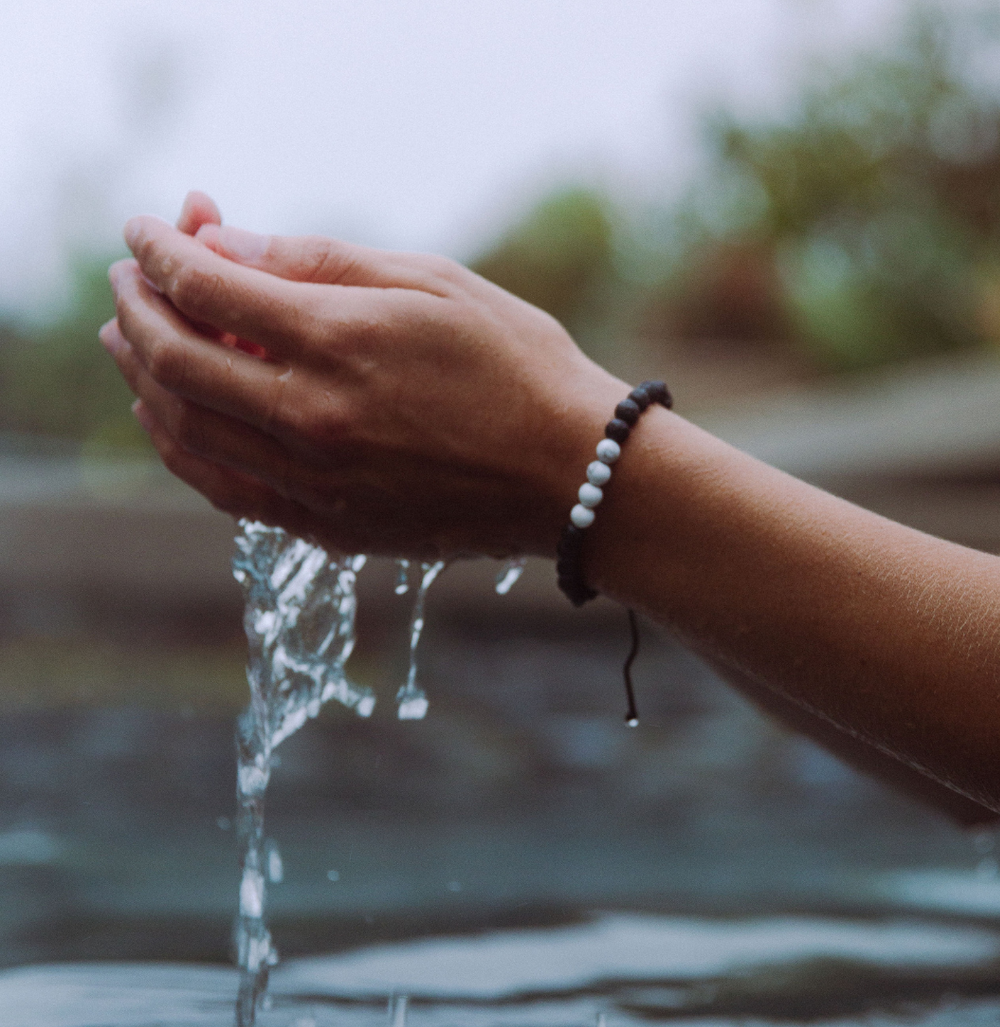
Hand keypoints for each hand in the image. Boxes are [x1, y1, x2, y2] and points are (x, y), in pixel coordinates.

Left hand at [100, 196, 626, 558]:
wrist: (575, 476)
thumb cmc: (518, 366)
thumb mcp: (430, 282)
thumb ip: (318, 263)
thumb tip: (225, 247)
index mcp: (338, 343)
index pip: (206, 287)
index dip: (162, 249)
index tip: (147, 229)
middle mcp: (311, 419)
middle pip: (175, 361)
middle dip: (136, 309)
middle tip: (128, 281)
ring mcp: (315, 482)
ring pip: (186, 432)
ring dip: (143, 382)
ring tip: (133, 345)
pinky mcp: (329, 527)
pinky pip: (226, 490)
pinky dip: (184, 450)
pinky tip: (177, 421)